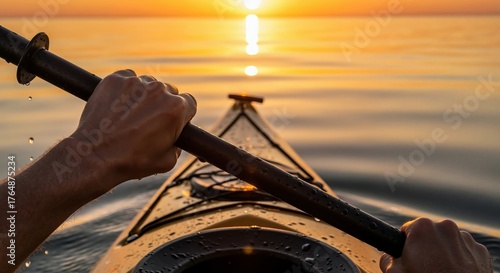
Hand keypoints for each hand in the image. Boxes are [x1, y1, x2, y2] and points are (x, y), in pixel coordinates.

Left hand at [71, 69, 196, 185]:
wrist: (95, 156)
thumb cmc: (133, 161)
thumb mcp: (168, 161)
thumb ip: (179, 144)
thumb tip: (176, 136)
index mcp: (177, 109)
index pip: (190, 103)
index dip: (182, 114)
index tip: (172, 121)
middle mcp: (159, 90)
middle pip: (169, 91)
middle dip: (162, 104)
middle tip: (149, 121)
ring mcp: (136, 82)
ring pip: (148, 85)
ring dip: (143, 96)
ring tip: (130, 116)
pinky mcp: (115, 79)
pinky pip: (127, 79)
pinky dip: (126, 90)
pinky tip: (119, 107)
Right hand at [380, 218, 491, 272]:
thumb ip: (387, 260)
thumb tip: (388, 257)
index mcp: (422, 228)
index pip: (407, 229)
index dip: (406, 244)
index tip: (409, 256)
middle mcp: (445, 228)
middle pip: (430, 234)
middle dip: (426, 248)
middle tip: (424, 267)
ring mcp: (465, 239)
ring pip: (449, 242)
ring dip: (444, 253)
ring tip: (441, 271)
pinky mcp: (480, 252)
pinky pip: (466, 252)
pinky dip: (460, 260)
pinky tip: (454, 272)